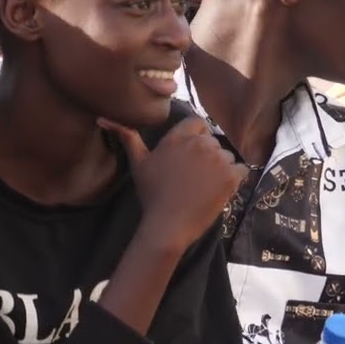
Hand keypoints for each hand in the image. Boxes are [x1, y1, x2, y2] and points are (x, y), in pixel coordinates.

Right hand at [100, 117, 246, 251]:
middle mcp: (199, 143)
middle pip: (213, 141)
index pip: (198, 122)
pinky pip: (241, 170)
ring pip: (227, 156)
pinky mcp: (232, 176)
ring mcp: (218, 159)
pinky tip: (218, 191)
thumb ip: (128, 137)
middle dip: (208, 156)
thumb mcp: (138, 163)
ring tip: (204, 186)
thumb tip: (103, 118)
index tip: (191, 155)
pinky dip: (235, 180)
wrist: (168, 225)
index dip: (197, 136)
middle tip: (194, 177)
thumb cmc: (152, 195)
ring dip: (221, 168)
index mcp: (177, 138)